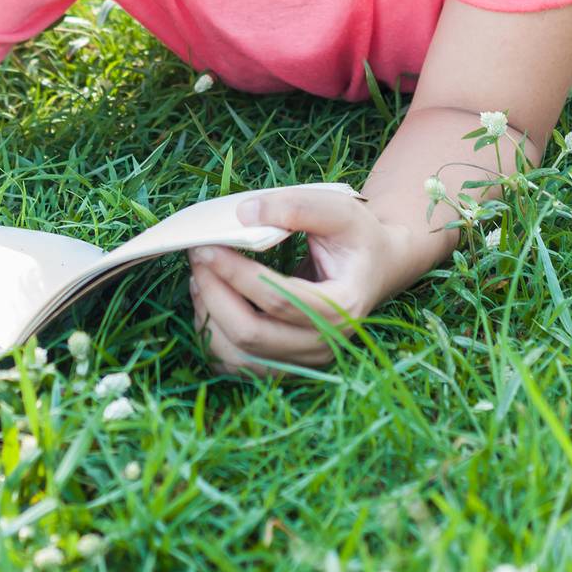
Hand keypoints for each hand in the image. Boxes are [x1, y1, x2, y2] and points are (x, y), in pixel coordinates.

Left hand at [186, 187, 412, 378]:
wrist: (375, 267)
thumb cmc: (356, 235)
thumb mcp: (338, 208)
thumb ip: (295, 206)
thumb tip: (243, 213)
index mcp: (343, 306)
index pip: (279, 299)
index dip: (237, 274)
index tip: (207, 246)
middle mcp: (326, 344)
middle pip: (253, 335)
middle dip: (215, 294)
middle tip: (196, 257)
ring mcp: (306, 361)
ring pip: (240, 356)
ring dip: (208, 317)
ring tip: (198, 277)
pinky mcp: (287, 365)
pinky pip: (238, 365)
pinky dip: (214, 336)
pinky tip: (209, 300)